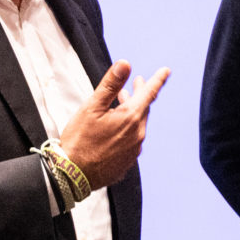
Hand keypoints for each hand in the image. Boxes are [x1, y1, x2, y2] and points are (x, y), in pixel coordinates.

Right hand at [58, 61, 170, 190]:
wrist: (73, 175)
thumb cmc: (79, 140)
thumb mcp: (92, 108)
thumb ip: (110, 85)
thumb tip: (125, 64)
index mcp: (131, 118)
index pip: (149, 93)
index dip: (158, 80)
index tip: (166, 71)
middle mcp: (138, 134)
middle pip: (143, 109)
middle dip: (140, 95)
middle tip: (137, 84)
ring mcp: (134, 150)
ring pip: (138, 125)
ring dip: (132, 112)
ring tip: (121, 103)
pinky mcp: (127, 162)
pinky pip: (132, 140)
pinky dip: (127, 129)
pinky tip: (115, 129)